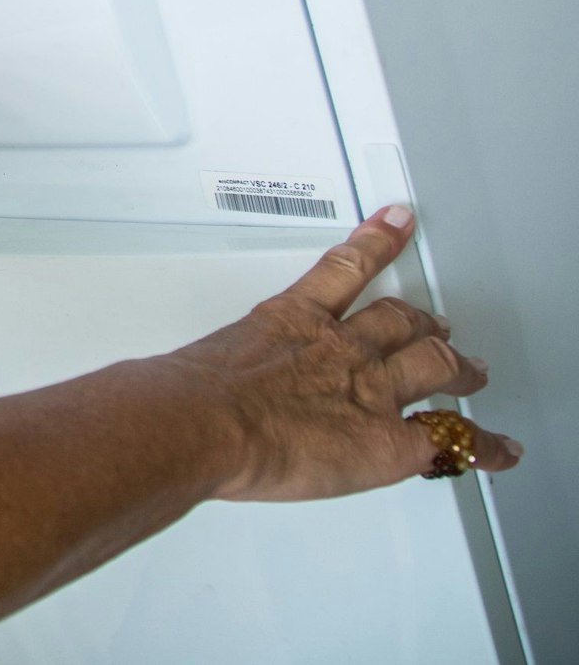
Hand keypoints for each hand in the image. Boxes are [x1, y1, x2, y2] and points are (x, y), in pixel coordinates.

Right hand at [166, 205, 522, 501]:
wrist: (206, 419)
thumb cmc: (191, 394)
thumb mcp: (192, 365)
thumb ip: (204, 374)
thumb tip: (170, 392)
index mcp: (292, 320)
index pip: (344, 267)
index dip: (376, 242)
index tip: (394, 219)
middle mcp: (339, 348)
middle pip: (399, 320)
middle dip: (423, 322)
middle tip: (436, 321)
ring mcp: (369, 390)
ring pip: (434, 365)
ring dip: (459, 368)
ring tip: (472, 370)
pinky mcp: (388, 439)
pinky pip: (450, 437)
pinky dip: (482, 445)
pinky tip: (498, 448)